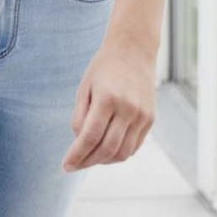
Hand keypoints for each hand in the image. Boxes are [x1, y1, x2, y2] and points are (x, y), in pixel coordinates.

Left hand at [62, 39, 157, 171]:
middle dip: (88, 161)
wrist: (134, 51)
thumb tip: (79, 142)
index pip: (90, 137)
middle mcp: (128, 109)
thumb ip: (80, 115)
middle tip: (75, 165)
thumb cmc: (103, 67)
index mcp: (107, 99)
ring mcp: (142, 116)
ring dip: (104, 161)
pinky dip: (119, 154)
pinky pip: (134, 146)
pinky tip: (106, 152)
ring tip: (89, 159)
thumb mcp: (84, 86)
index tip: (65, 165)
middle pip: (106, 148)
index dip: (77, 154)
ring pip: (123, 152)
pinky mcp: (150, 119)